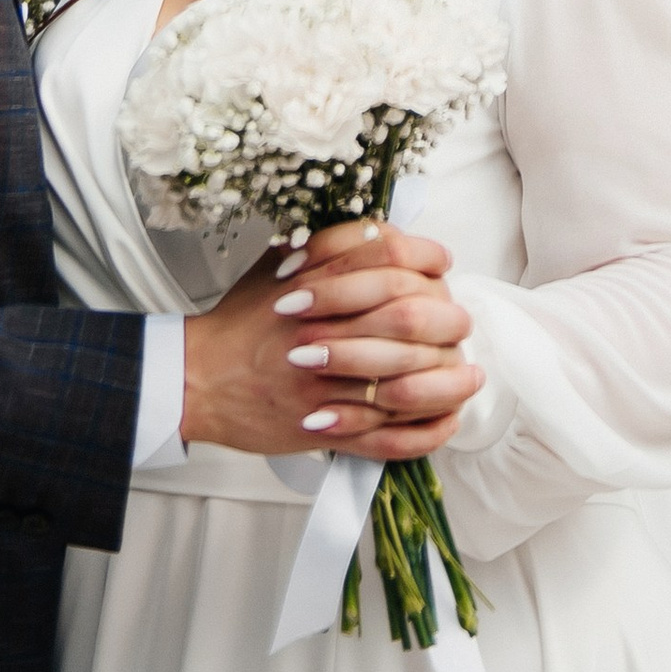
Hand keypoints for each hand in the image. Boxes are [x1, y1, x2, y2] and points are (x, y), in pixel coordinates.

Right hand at [180, 223, 479, 462]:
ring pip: (404, 381)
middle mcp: (322, 334)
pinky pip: (386, 439)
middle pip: (406, 317)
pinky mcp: (323, 432)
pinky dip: (424, 433)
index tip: (442, 265)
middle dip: (446, 320)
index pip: (387, 256)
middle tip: (463, 323)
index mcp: (313, 286)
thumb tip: (387, 232)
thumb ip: (333, 244)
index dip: (424, 257)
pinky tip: (446, 421)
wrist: (200, 378)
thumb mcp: (282, 264)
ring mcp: (324, 387)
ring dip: (448, 380)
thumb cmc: (244, 321)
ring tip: (470, 375)